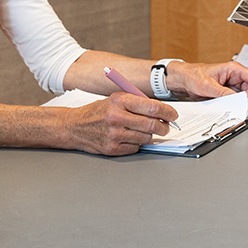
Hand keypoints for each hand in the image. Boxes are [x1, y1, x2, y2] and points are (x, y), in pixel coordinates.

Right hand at [61, 92, 175, 155]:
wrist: (75, 126)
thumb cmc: (99, 112)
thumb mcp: (116, 99)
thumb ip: (138, 103)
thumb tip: (163, 112)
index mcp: (119, 100)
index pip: (152, 107)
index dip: (168, 113)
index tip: (173, 115)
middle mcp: (116, 117)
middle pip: (152, 125)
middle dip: (164, 127)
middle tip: (166, 126)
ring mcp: (114, 134)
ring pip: (146, 138)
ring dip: (151, 136)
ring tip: (146, 131)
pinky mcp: (112, 148)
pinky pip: (136, 148)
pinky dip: (138, 144)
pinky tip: (130, 138)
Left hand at [170, 60, 247, 110]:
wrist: (185, 80)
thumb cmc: (194, 76)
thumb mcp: (207, 85)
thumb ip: (223, 93)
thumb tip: (236, 100)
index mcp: (234, 70)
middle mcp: (236, 77)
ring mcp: (234, 87)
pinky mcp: (230, 94)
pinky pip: (241, 101)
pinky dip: (246, 107)